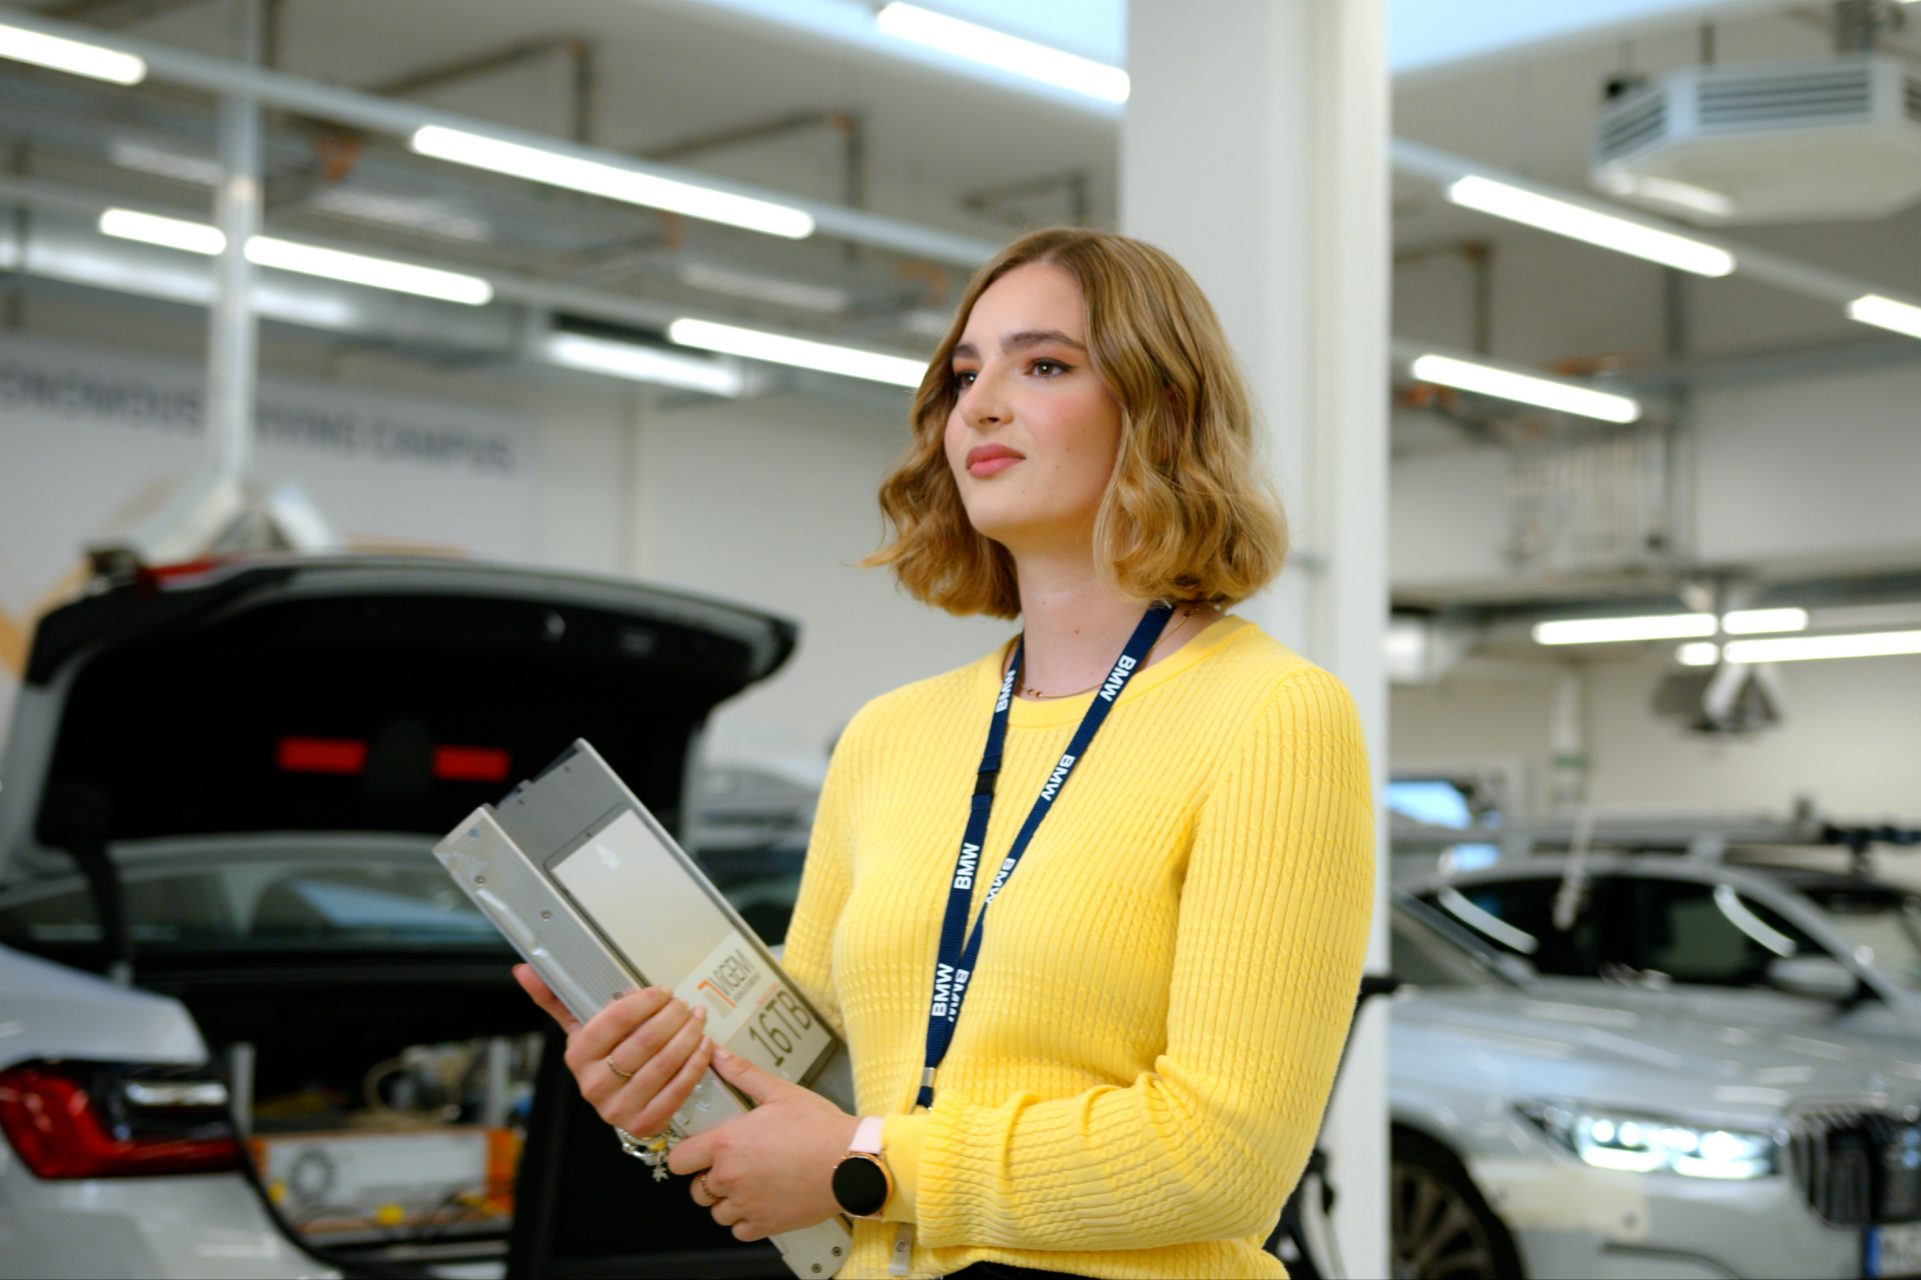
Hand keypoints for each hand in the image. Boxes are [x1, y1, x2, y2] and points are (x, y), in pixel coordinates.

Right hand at [512, 964, 713, 1134]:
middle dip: (671, 1017)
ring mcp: (619, 1109)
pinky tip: (704, 1046)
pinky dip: (695, 1064)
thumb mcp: (579, 1029)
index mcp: (577, 1056)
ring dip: (688, 1036)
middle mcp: (594, 1085)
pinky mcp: (645, 1124)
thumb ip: (555, 998)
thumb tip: (523, 969)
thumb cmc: (602, 1058)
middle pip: (644, 1041)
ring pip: (663, 1064)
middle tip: (685, 1004)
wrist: (617, 1104)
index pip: (615, 1020)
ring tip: (697, 1019)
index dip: (645, 1001)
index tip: (663, 991)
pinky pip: (678, 1089)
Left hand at [668, 1046, 859, 1240]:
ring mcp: (746, 1205)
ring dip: (727, 1201)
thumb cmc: (819, 1128)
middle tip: (733, 1164)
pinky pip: (738, 1230)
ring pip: (716, 1212)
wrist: (851, 1162)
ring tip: (750, 1182)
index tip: (698, 1152)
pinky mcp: (764, 1225)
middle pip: (696, 1190)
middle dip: (709, 1178)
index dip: (686, 1155)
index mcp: (727, 1144)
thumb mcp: (780, 1092)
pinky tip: (762, 1201)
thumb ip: (742, 1074)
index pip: (679, 1160)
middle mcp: (730, 1178)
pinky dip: (746, 1220)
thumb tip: (717, 1055)